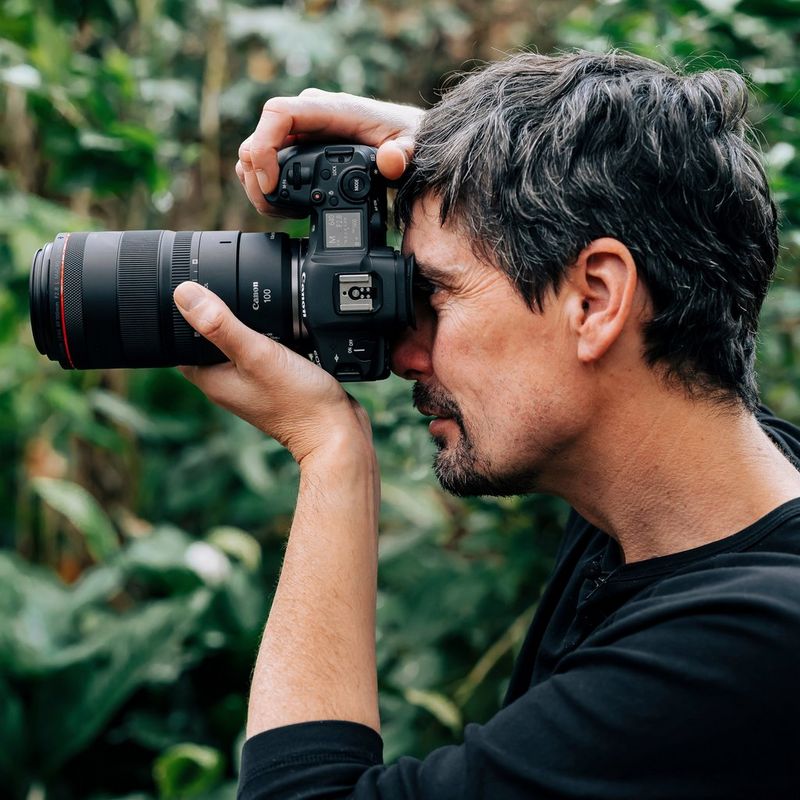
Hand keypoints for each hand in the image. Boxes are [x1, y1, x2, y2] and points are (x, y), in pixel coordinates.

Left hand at [173, 281, 372, 464]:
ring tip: (268, 312)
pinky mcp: (276, 382)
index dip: (188, 312)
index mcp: (211, 378)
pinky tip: (289, 329)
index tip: (203, 290)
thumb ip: (221, 325)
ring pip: (242, 342)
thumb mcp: (256, 354)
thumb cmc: (298, 402)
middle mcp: (228, 382)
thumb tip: (184, 294)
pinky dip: (274, 337)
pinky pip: (267, 351)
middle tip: (239, 295)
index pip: (183, 339)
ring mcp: (252, 383)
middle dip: (223, 314)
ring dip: (253, 325)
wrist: (336, 431)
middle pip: (213, 337)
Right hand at [236, 89, 423, 213]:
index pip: (279, 113)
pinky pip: (267, 162)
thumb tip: (390, 161)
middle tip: (272, 207)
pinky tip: (285, 206)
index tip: (270, 183)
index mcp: (330, 109)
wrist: (408, 138)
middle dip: (256, 177)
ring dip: (258, 184)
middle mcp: (309, 115)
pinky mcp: (298, 147)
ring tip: (280, 210)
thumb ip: (403, 154)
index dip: (263, 147)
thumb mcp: (411, 146)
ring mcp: (301, 132)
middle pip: (258, 137)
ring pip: (256, 152)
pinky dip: (267, 186)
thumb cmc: (406, 138)